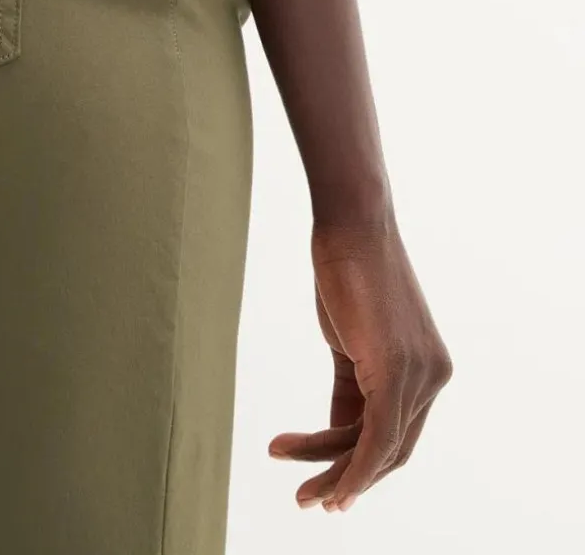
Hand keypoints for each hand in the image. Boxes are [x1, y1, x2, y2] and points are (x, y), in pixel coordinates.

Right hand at [268, 217, 451, 512]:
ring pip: (377, 449)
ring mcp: (421, 376)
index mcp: (429, 368)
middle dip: (347, 480)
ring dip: (330, 471)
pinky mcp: (398, 373)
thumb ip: (352, 385)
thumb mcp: (350, 337)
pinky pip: (374, 439)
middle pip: (392, 451)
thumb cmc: (346, 267)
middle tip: (308, 500)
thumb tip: (339, 432)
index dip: (361, 465)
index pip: (397, 433)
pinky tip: (317, 483)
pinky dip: (345, 467)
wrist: (350, 223)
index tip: (324, 482)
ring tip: (286, 472)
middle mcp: (435, 377)